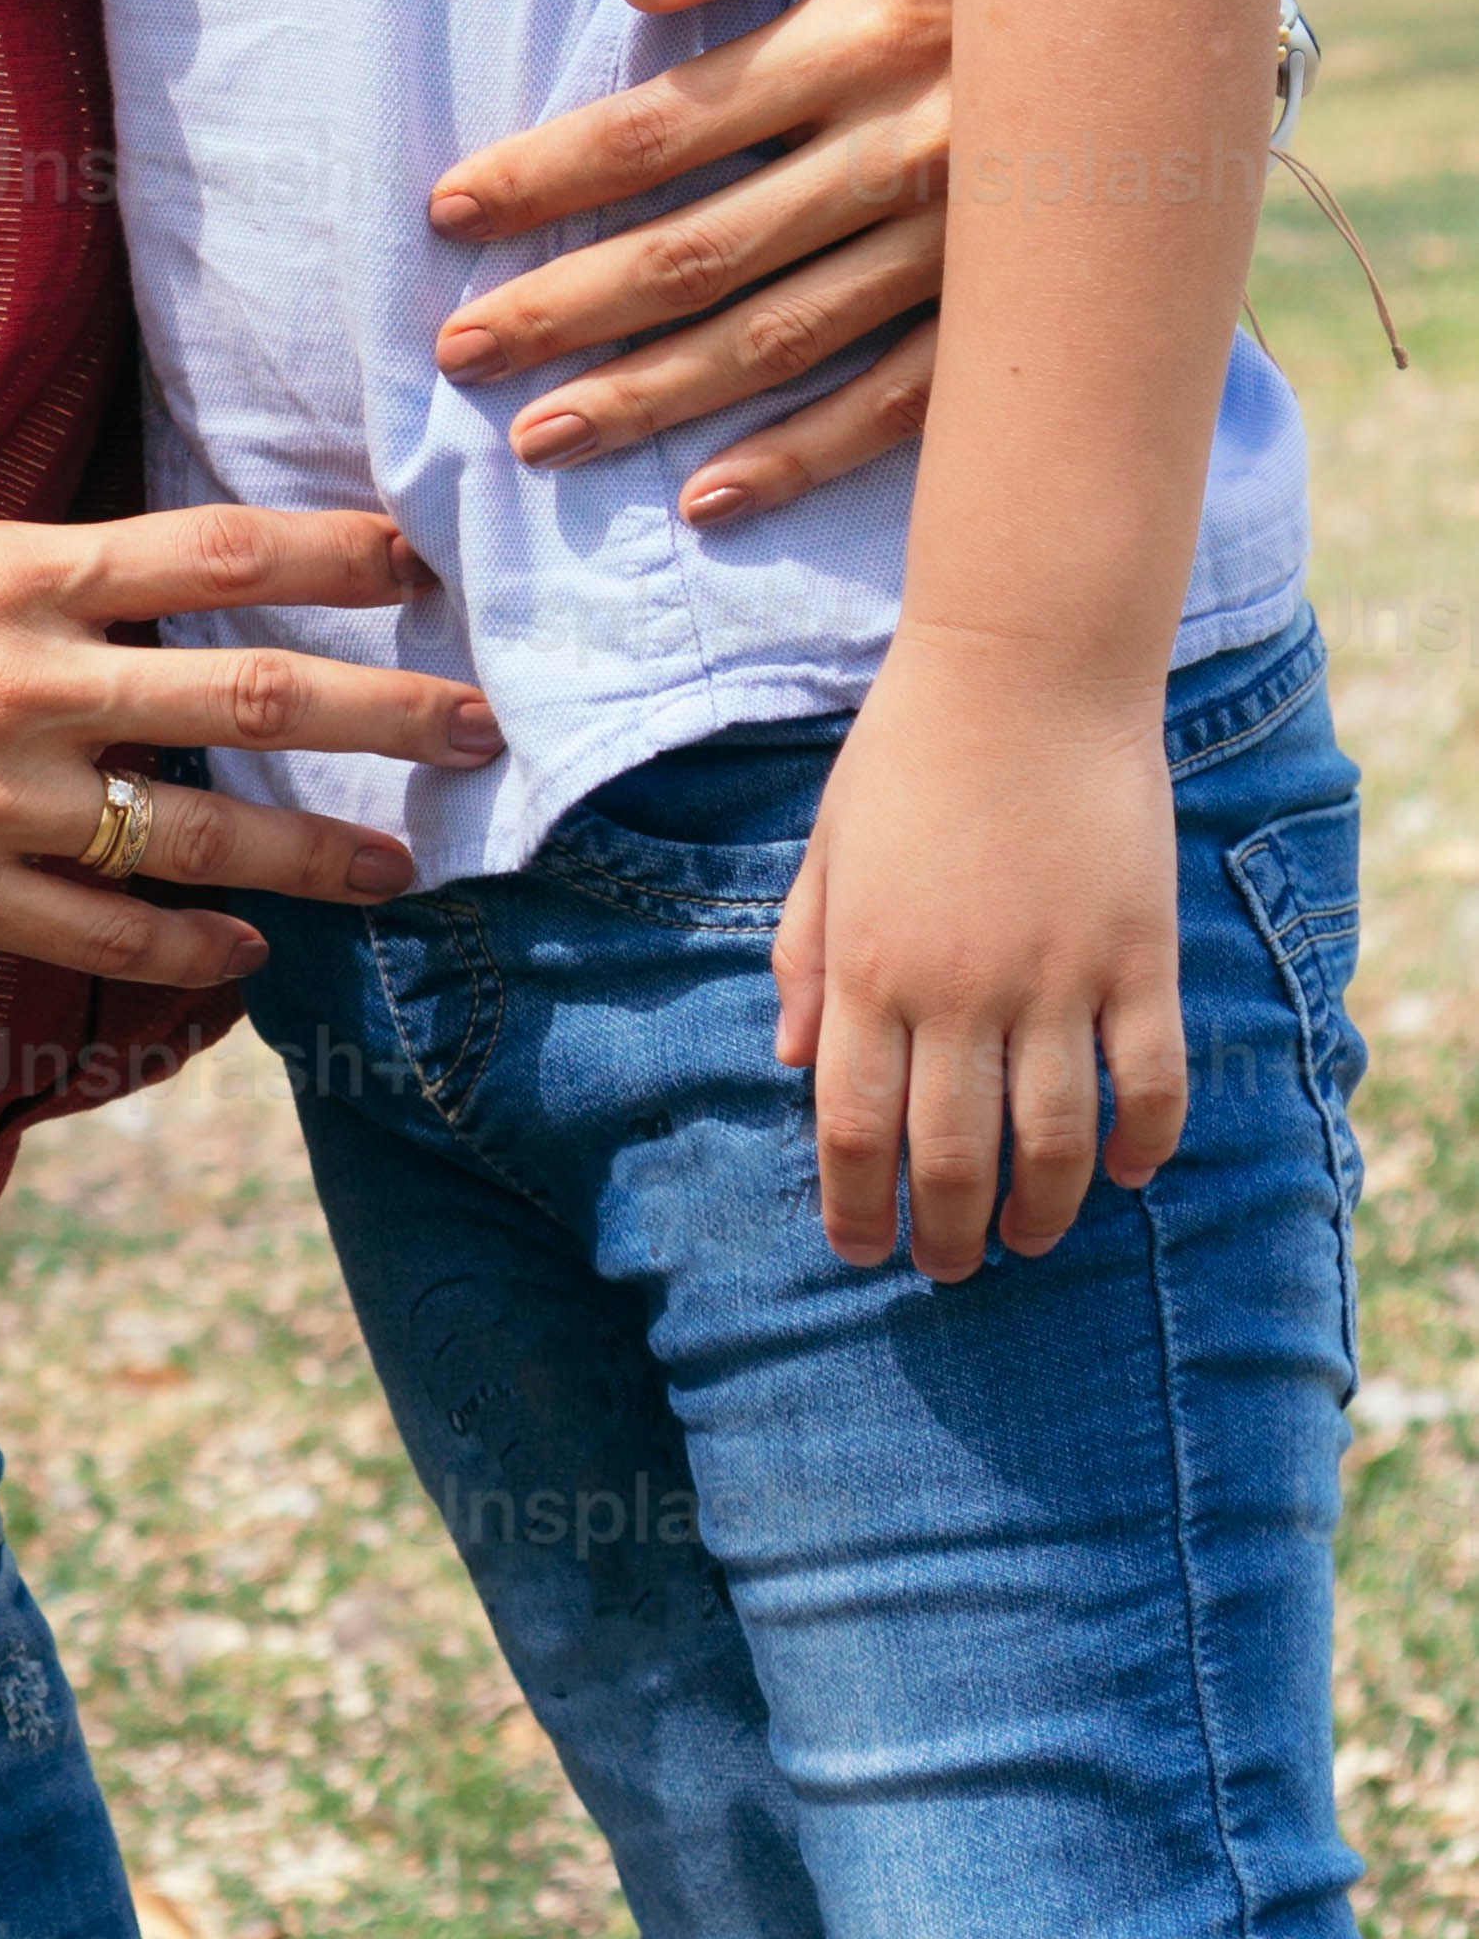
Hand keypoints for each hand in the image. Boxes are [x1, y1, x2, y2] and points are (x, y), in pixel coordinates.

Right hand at [0, 500, 496, 987]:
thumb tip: (40, 565)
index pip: (207, 552)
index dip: (330, 553)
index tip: (414, 559)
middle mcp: (13, 686)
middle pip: (246, 697)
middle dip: (383, 711)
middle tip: (480, 721)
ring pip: (199, 839)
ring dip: (319, 855)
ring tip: (407, 864)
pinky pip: (98, 938)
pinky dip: (188, 959)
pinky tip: (246, 964)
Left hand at [427, 0, 952, 524]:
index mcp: (861, 37)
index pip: (657, 129)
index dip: (541, 176)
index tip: (445, 211)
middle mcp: (909, 150)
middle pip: (700, 252)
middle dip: (565, 310)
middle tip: (460, 353)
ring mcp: (969, 243)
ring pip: (784, 340)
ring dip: (655, 398)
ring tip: (540, 438)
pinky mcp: (1023, 302)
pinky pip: (907, 401)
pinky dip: (807, 456)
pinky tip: (710, 497)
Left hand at [773, 622, 1188, 1275]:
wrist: (1023, 670)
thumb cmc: (910, 753)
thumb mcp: (829, 850)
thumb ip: (806, 957)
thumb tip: (790, 1064)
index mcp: (871, 967)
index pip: (855, 1129)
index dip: (856, 1207)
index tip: (863, 1249)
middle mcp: (960, 988)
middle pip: (951, 1154)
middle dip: (947, 1232)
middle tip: (949, 1267)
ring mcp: (1056, 976)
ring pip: (1053, 1138)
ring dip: (1041, 1210)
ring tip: (1030, 1242)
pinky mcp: (1139, 956)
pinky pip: (1149, 1079)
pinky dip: (1141, 1141)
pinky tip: (1124, 1173)